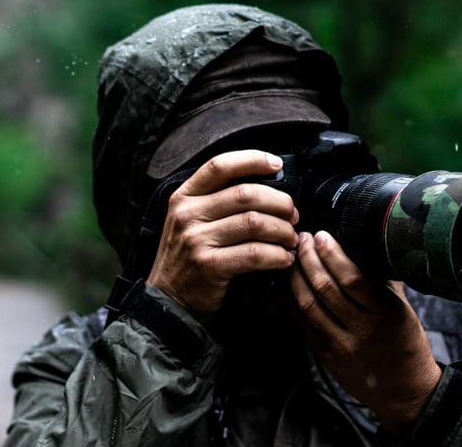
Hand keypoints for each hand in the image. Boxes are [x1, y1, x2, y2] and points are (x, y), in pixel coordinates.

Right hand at [147, 150, 299, 320]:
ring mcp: (196, 240)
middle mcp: (188, 214)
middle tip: (293, 214)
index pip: (220, 166)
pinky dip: (277, 256)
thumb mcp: (190, 221)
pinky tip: (284, 259)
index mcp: (184, 197)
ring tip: (291, 238)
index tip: (276, 164)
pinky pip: (254, 254)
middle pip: (245, 194)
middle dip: (279, 202)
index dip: (252, 160)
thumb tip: (267, 185)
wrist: (168, 301)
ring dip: (282, 230)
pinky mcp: (209, 265)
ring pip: (254, 223)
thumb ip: (218, 201)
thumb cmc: (187, 258)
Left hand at [290, 230, 441, 434]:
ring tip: (293, 258)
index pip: (352, 278)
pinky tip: (291, 284)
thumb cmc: (405, 343)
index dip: (332, 253)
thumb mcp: (402, 308)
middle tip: (301, 240)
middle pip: (325, 288)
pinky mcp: (326, 357)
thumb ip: (381, 280)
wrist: (405, 392)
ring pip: (308, 304)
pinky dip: (293, 300)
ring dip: (296, 276)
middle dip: (308, 258)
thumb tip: (358, 246)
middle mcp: (363, 330)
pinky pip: (303, 323)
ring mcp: (342, 345)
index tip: (321, 235)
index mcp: (387, 313)